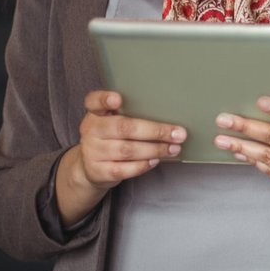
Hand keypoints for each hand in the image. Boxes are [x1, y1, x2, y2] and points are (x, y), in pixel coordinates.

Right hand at [56, 90, 185, 225]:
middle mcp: (91, 130)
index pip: (94, 101)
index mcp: (95, 113)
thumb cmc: (111, 137)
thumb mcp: (114, 120)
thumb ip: (132, 112)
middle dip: (156, 131)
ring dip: (155, 149)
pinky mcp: (97, 171)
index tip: (118, 99)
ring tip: (173, 148)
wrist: (91, 167)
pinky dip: (142, 165)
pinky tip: (155, 160)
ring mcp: (92, 151)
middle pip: (124, 128)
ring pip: (127, 150)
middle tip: (178, 134)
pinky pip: (123, 169)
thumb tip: (170, 112)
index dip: (105, 99)